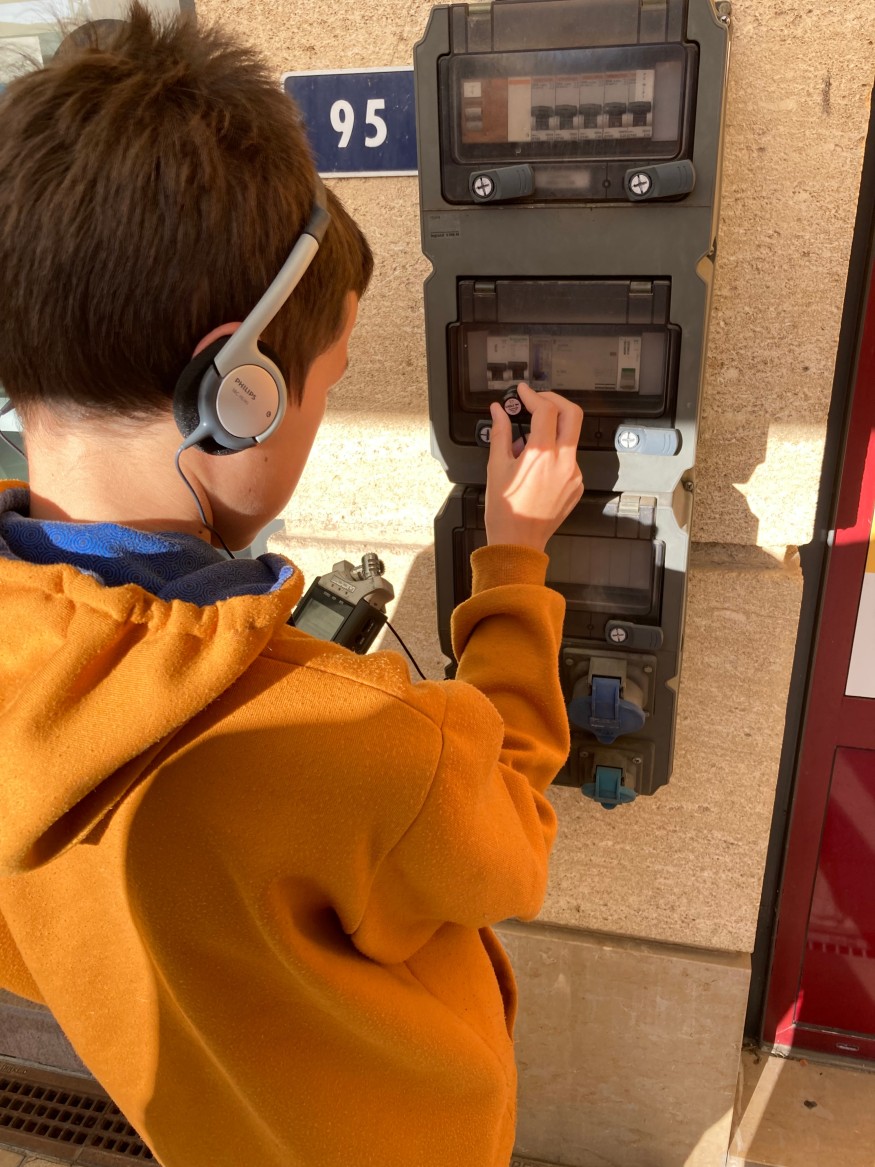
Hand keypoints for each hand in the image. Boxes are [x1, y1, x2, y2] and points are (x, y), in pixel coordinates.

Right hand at [485, 383, 583, 552]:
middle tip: (537, 401)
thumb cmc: (505, 511)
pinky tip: (536, 465)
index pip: (546, 410)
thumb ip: (500, 433)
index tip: (523, 392)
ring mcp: (574, 474)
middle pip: (573, 414)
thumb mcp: (496, 467)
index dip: (534, 395)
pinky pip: (569, 458)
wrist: (518, 542)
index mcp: (543, 455)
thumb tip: (499, 411)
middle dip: (555, 401)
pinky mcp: (577, 485)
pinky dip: (554, 453)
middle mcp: (564, 462)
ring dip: (552, 431)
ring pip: (570, 437)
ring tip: (527, 445)